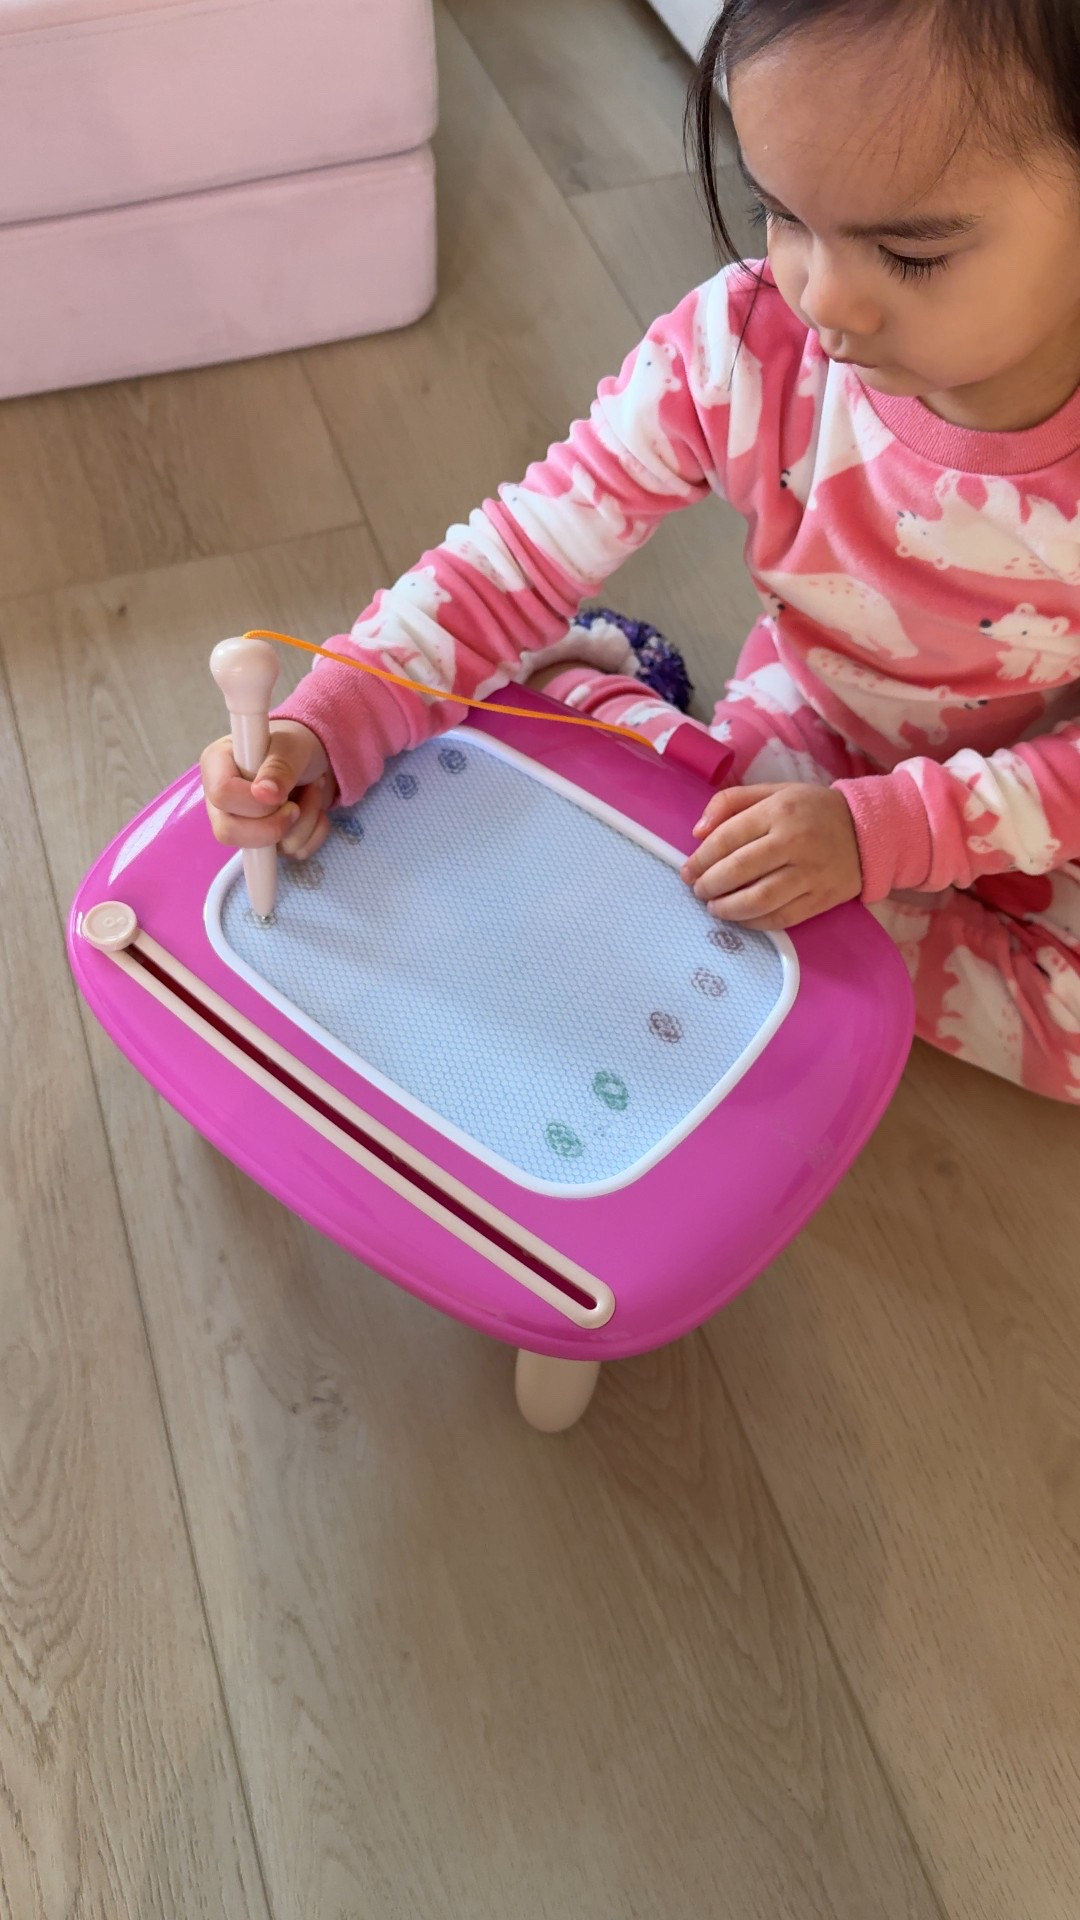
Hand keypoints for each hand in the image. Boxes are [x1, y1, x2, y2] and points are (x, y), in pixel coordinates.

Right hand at [201, 720, 335, 859]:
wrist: (317, 760)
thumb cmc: (294, 746)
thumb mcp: (290, 746)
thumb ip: (278, 766)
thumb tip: (264, 794)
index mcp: (217, 767)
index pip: (222, 795)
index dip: (253, 802)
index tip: (281, 794)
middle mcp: (222, 802)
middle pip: (229, 833)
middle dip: (273, 826)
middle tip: (296, 805)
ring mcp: (244, 826)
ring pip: (266, 850)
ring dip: (304, 821)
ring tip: (312, 788)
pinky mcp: (268, 843)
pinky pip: (293, 853)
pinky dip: (314, 832)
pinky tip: (313, 807)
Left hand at [680, 783, 862, 930]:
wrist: (869, 830)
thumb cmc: (812, 810)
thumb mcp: (774, 792)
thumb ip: (731, 803)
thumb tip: (698, 832)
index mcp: (779, 811)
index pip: (727, 838)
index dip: (701, 859)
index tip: (688, 870)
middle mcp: (794, 841)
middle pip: (738, 870)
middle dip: (709, 885)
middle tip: (698, 890)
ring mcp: (810, 873)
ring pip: (759, 899)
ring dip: (728, 908)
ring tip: (714, 907)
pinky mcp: (822, 898)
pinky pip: (782, 918)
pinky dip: (756, 923)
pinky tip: (741, 919)